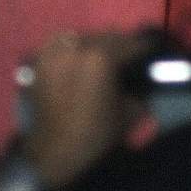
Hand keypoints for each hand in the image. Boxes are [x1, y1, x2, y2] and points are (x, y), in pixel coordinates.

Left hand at [18, 30, 147, 188]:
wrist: (54, 154)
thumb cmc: (96, 135)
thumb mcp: (130, 113)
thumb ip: (140, 89)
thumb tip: (145, 78)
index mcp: (101, 59)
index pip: (130, 44)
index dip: (144, 48)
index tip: (151, 51)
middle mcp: (76, 48)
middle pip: (106, 36)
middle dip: (120, 44)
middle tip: (129, 53)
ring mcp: (54, 53)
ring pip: (81, 36)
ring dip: (94, 43)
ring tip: (102, 55)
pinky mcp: (39, 62)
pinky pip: (58, 44)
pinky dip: (70, 47)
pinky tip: (77, 56)